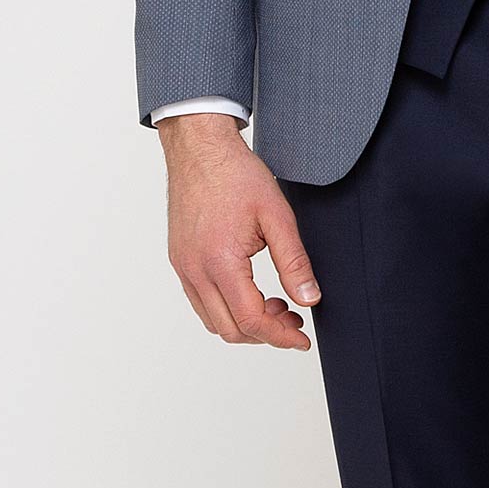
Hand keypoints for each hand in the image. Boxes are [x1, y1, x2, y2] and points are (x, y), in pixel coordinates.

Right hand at [156, 113, 319, 349]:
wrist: (199, 149)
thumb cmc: (236, 174)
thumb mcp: (277, 215)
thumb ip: (294, 262)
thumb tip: (309, 299)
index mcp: (220, 261)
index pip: (251, 320)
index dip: (281, 336)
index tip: (302, 338)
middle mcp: (195, 270)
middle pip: (230, 329)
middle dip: (266, 333)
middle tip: (293, 317)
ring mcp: (183, 267)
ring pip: (213, 321)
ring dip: (245, 323)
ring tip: (275, 304)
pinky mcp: (179, 261)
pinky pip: (201, 302)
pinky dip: (226, 309)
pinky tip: (250, 292)